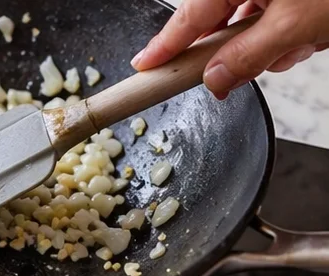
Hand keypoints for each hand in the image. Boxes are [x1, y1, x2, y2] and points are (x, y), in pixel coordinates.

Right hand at [132, 1, 328, 98]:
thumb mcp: (293, 29)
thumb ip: (246, 58)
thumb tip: (212, 80)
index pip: (190, 16)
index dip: (166, 46)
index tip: (144, 67)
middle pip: (223, 19)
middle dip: (240, 48)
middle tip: (259, 64)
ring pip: (254, 22)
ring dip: (273, 44)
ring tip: (304, 43)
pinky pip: (277, 14)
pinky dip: (291, 31)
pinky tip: (312, 35)